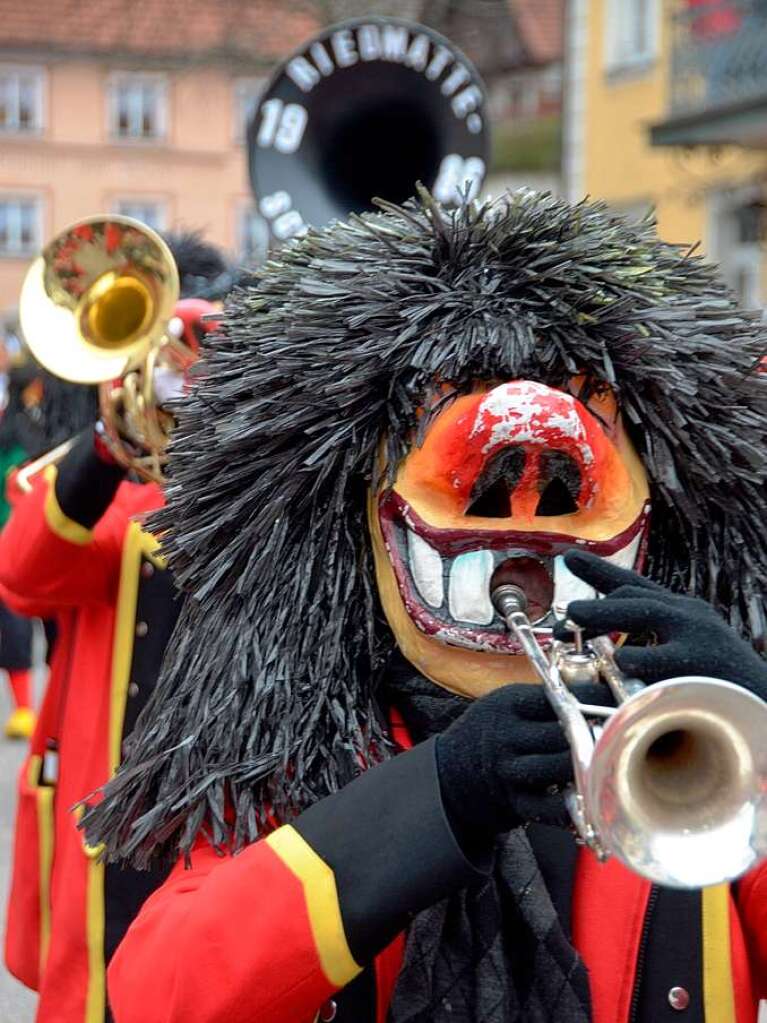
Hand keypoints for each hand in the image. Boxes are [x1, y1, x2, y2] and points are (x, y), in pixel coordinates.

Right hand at [436, 681, 609, 847]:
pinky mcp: (514, 802)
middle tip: (622, 732)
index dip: (590, 700)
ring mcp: (508, 771)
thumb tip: (598, 695)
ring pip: (558, 767)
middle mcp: (505, 735)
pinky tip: (590, 798)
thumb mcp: (504, 705)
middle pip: (560, 733)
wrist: (450, 774)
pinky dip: (573, 804)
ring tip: (610, 761)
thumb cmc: (490, 733)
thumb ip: (542, 703)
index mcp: (506, 705)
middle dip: (594, 733)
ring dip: (587, 764)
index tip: (616, 702)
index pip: (554, 698)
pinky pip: (549, 807)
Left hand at [554, 550, 766, 699]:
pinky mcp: (703, 661)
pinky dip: (637, 657)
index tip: (569, 559)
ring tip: (573, 615)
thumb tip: (613, 653)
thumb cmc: (722, 689)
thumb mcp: (686, 658)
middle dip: (595, 598)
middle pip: (635, 594)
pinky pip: (662, 656)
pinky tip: (619, 660)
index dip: (601, 573)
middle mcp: (690, 615)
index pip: (637, 586)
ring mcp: (698, 634)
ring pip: (646, 611)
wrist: (766, 706)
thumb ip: (653, 649)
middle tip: (563, 607)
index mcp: (683, 613)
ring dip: (605, 612)